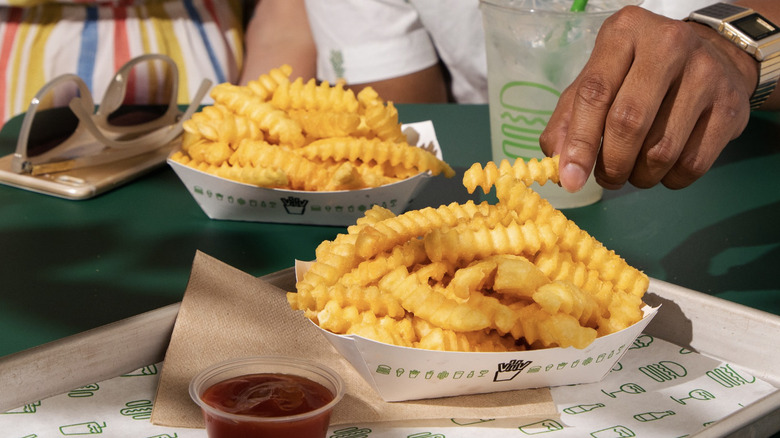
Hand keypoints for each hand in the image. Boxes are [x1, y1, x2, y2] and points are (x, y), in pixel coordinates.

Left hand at [539, 6, 758, 191]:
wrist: (714, 57)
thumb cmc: (639, 73)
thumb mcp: (598, 80)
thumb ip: (570, 119)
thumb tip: (559, 165)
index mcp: (625, 32)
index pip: (595, 93)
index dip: (579, 142)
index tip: (570, 178)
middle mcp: (669, 44)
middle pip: (628, 122)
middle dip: (611, 164)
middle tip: (605, 178)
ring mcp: (706, 73)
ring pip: (661, 150)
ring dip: (640, 176)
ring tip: (633, 171)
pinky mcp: (731, 105)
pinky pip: (693, 163)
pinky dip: (671, 179)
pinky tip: (664, 170)